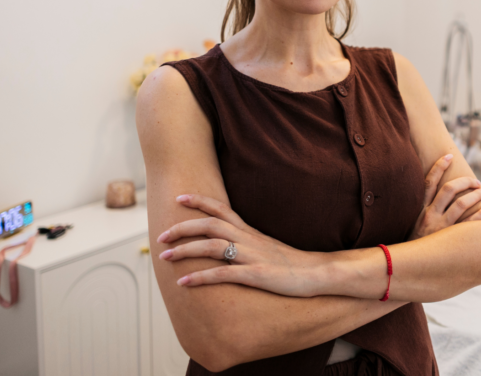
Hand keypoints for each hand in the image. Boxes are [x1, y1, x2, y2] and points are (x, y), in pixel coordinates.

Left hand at [157, 194, 325, 296]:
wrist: (319, 273)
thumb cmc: (294, 263)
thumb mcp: (269, 247)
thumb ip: (250, 244)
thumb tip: (232, 245)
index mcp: (251, 232)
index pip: (222, 209)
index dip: (199, 201)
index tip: (179, 197)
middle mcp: (249, 239)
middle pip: (210, 225)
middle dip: (182, 228)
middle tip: (160, 236)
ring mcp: (252, 257)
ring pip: (212, 247)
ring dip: (185, 250)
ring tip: (164, 257)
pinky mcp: (256, 275)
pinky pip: (223, 274)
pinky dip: (200, 277)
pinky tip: (183, 282)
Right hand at [409, 154, 480, 239]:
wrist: (404, 267)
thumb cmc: (413, 244)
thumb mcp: (412, 225)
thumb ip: (422, 210)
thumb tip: (434, 194)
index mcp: (419, 209)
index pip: (428, 182)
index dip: (439, 167)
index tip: (449, 155)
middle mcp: (429, 215)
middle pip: (449, 190)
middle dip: (465, 182)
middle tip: (476, 182)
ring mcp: (440, 228)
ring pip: (461, 204)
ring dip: (476, 195)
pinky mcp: (450, 240)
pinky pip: (471, 224)